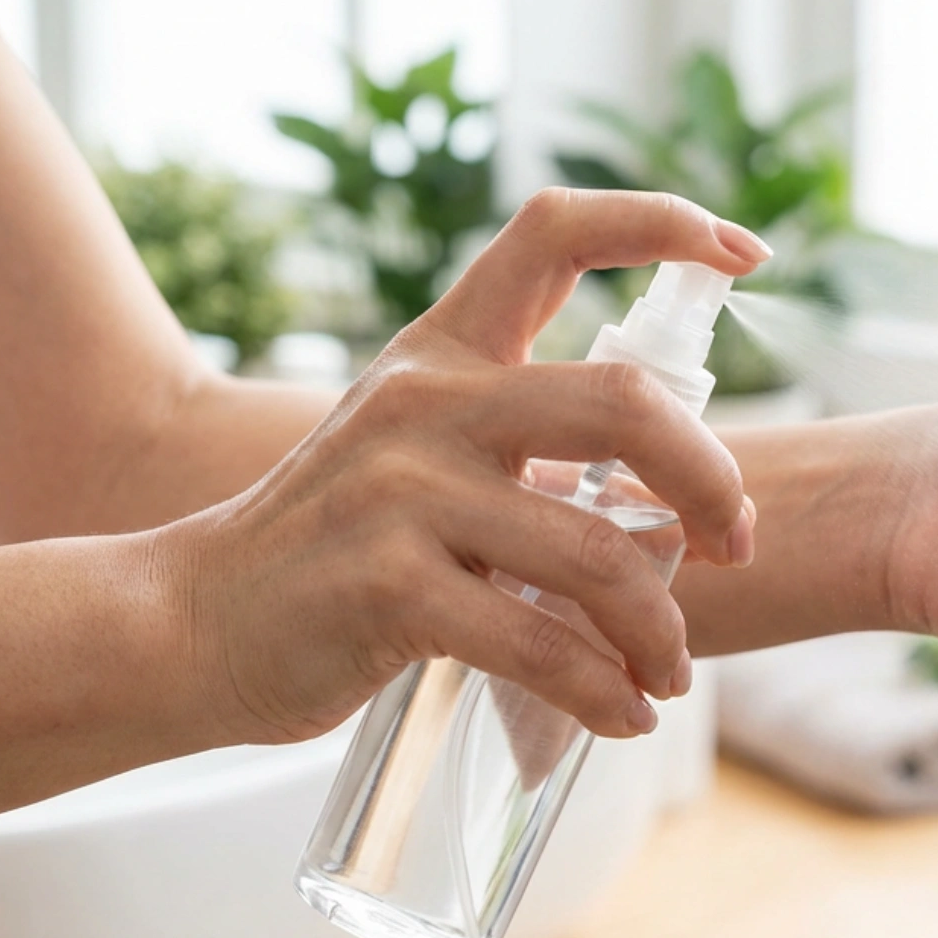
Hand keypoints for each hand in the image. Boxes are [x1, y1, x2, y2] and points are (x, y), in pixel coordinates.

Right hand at [165, 189, 769, 744]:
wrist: (192, 624)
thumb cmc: (335, 551)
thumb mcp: (416, 455)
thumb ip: (523, 447)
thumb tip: (680, 504)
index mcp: (443, 352)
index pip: (554, 233)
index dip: (659, 222)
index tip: (745, 250)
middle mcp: (426, 402)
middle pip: (624, 405)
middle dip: (711, 483)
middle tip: (734, 546)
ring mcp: (401, 492)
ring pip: (597, 553)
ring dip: (660, 628)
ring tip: (666, 675)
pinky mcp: (387, 587)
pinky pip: (539, 642)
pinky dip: (600, 691)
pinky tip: (621, 716)